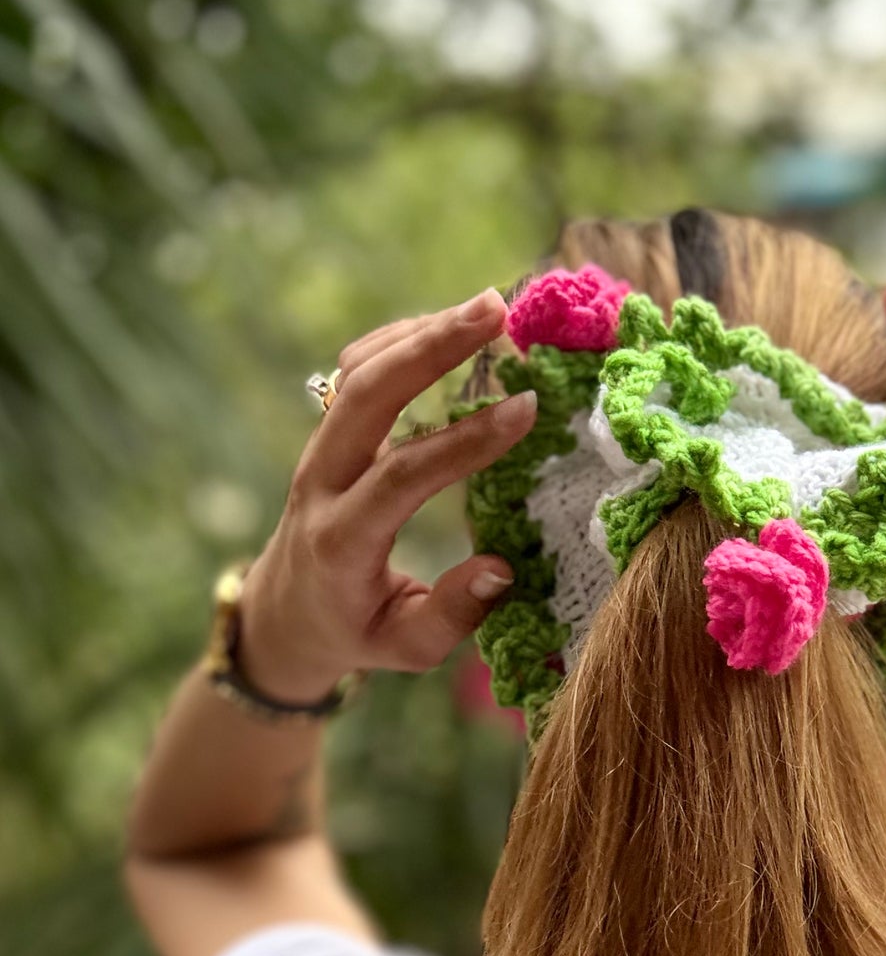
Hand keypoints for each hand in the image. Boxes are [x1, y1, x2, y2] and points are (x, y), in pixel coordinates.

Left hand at [235, 289, 536, 702]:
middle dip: (432, 347)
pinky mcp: (327, 433)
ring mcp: (318, 450)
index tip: (527, 409)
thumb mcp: (407, 648)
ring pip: (359, 372)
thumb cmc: (357, 633)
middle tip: (499, 312)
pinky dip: (403, 339)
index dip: (466, 440)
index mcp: (342, 541)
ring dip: (423, 332)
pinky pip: (356, 371)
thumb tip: (502, 567)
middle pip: (367, 394)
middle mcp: (322, 484)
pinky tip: (450, 326)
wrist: (287, 614)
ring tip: (490, 307)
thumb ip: (455, 614)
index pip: (404, 475)